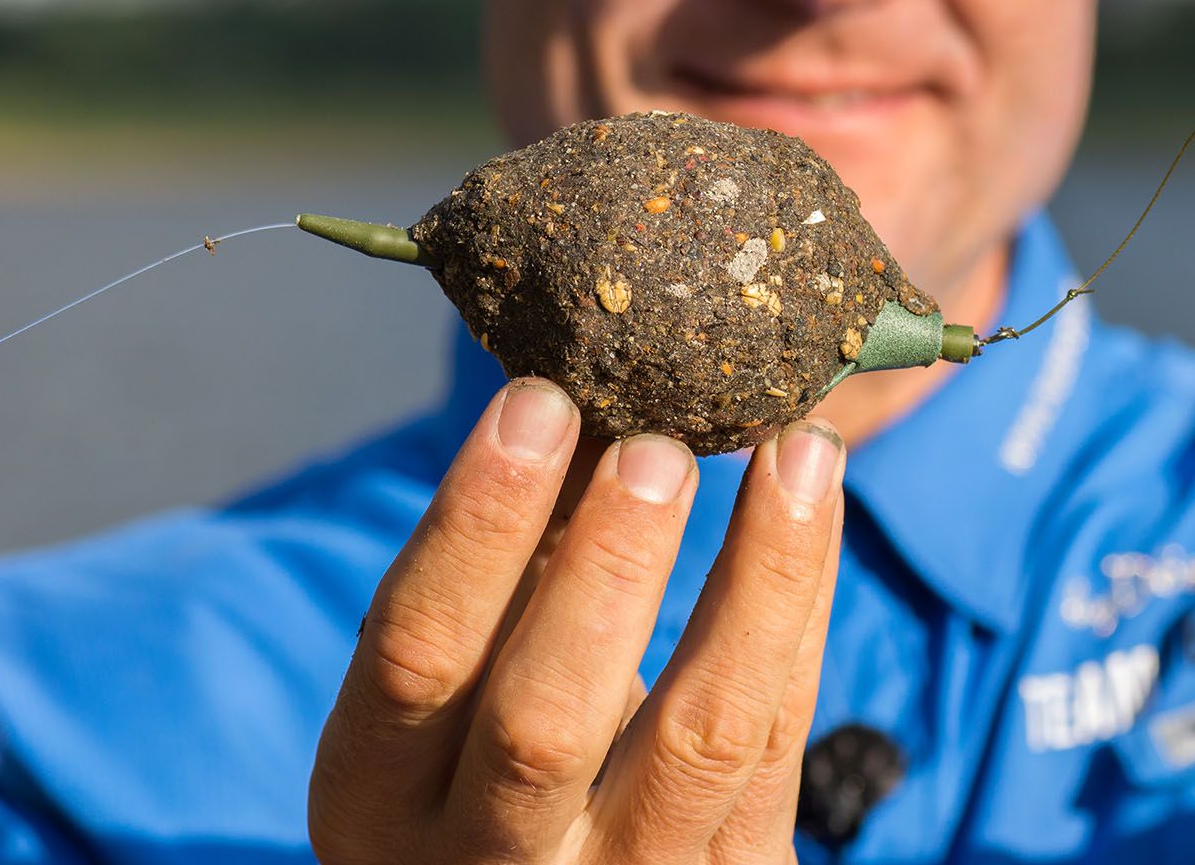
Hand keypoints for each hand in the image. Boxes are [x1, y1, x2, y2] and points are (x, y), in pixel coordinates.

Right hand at [309, 379, 845, 863]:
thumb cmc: (485, 757)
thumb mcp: (458, 688)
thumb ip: (503, 572)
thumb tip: (576, 393)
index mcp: (378, 800)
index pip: (412, 657)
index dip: (475, 524)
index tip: (540, 403)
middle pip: (544, 722)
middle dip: (607, 568)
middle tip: (658, 445)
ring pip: (704, 732)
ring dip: (757, 575)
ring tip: (793, 445)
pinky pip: (781, 739)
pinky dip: (801, 610)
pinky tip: (816, 508)